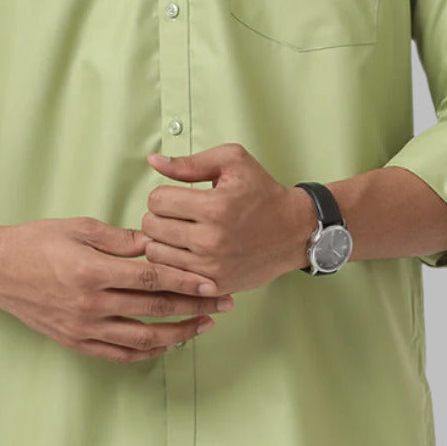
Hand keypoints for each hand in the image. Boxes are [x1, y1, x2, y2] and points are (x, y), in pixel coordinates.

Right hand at [0, 217, 234, 363]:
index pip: (151, 280)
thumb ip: (119, 238)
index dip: (186, 282)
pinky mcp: (75, 341)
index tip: (213, 283)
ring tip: (203, 325)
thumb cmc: (35, 241)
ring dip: (178, 334)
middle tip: (223, 304)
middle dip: (194, 308)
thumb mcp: (77, 227)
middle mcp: (90, 304)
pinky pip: (119, 354)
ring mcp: (83, 327)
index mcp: (91, 271)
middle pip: (154, 310)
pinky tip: (166, 344)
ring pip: (142, 339)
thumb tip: (155, 244)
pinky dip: (147, 352)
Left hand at [142, 143, 314, 291]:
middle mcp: (211, 239)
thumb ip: (189, 163)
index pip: (157, 200)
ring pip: (156, 253)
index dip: (163, 194)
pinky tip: (185, 252)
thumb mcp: (232, 162)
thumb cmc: (263, 193)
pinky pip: (171, 275)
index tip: (177, 196)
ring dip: (162, 240)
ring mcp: (212, 266)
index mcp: (215, 207)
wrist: (294, 231)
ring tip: (179, 232)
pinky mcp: (214, 284)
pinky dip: (172, 263)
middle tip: (176, 214)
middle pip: (151, 227)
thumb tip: (153, 161)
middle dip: (159, 216)